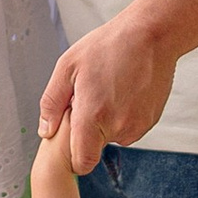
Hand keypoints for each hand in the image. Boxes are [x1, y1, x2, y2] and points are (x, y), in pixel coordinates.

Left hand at [38, 8, 176, 170]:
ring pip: (114, 136)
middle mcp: (118, 127)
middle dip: (88, 129)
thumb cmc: (108, 46)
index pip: (82, 162)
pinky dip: (124, 115)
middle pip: (96, 146)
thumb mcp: (67, 67)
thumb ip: (52, 103)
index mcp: (93, 116)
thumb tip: (46, 131)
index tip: (71, 137)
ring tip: (108, 88)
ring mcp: (138, 125)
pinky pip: (130, 127)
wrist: (150, 35)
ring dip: (107, 121)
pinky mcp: (151, 120)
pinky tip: (123, 89)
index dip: (74, 155)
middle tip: (89, 96)